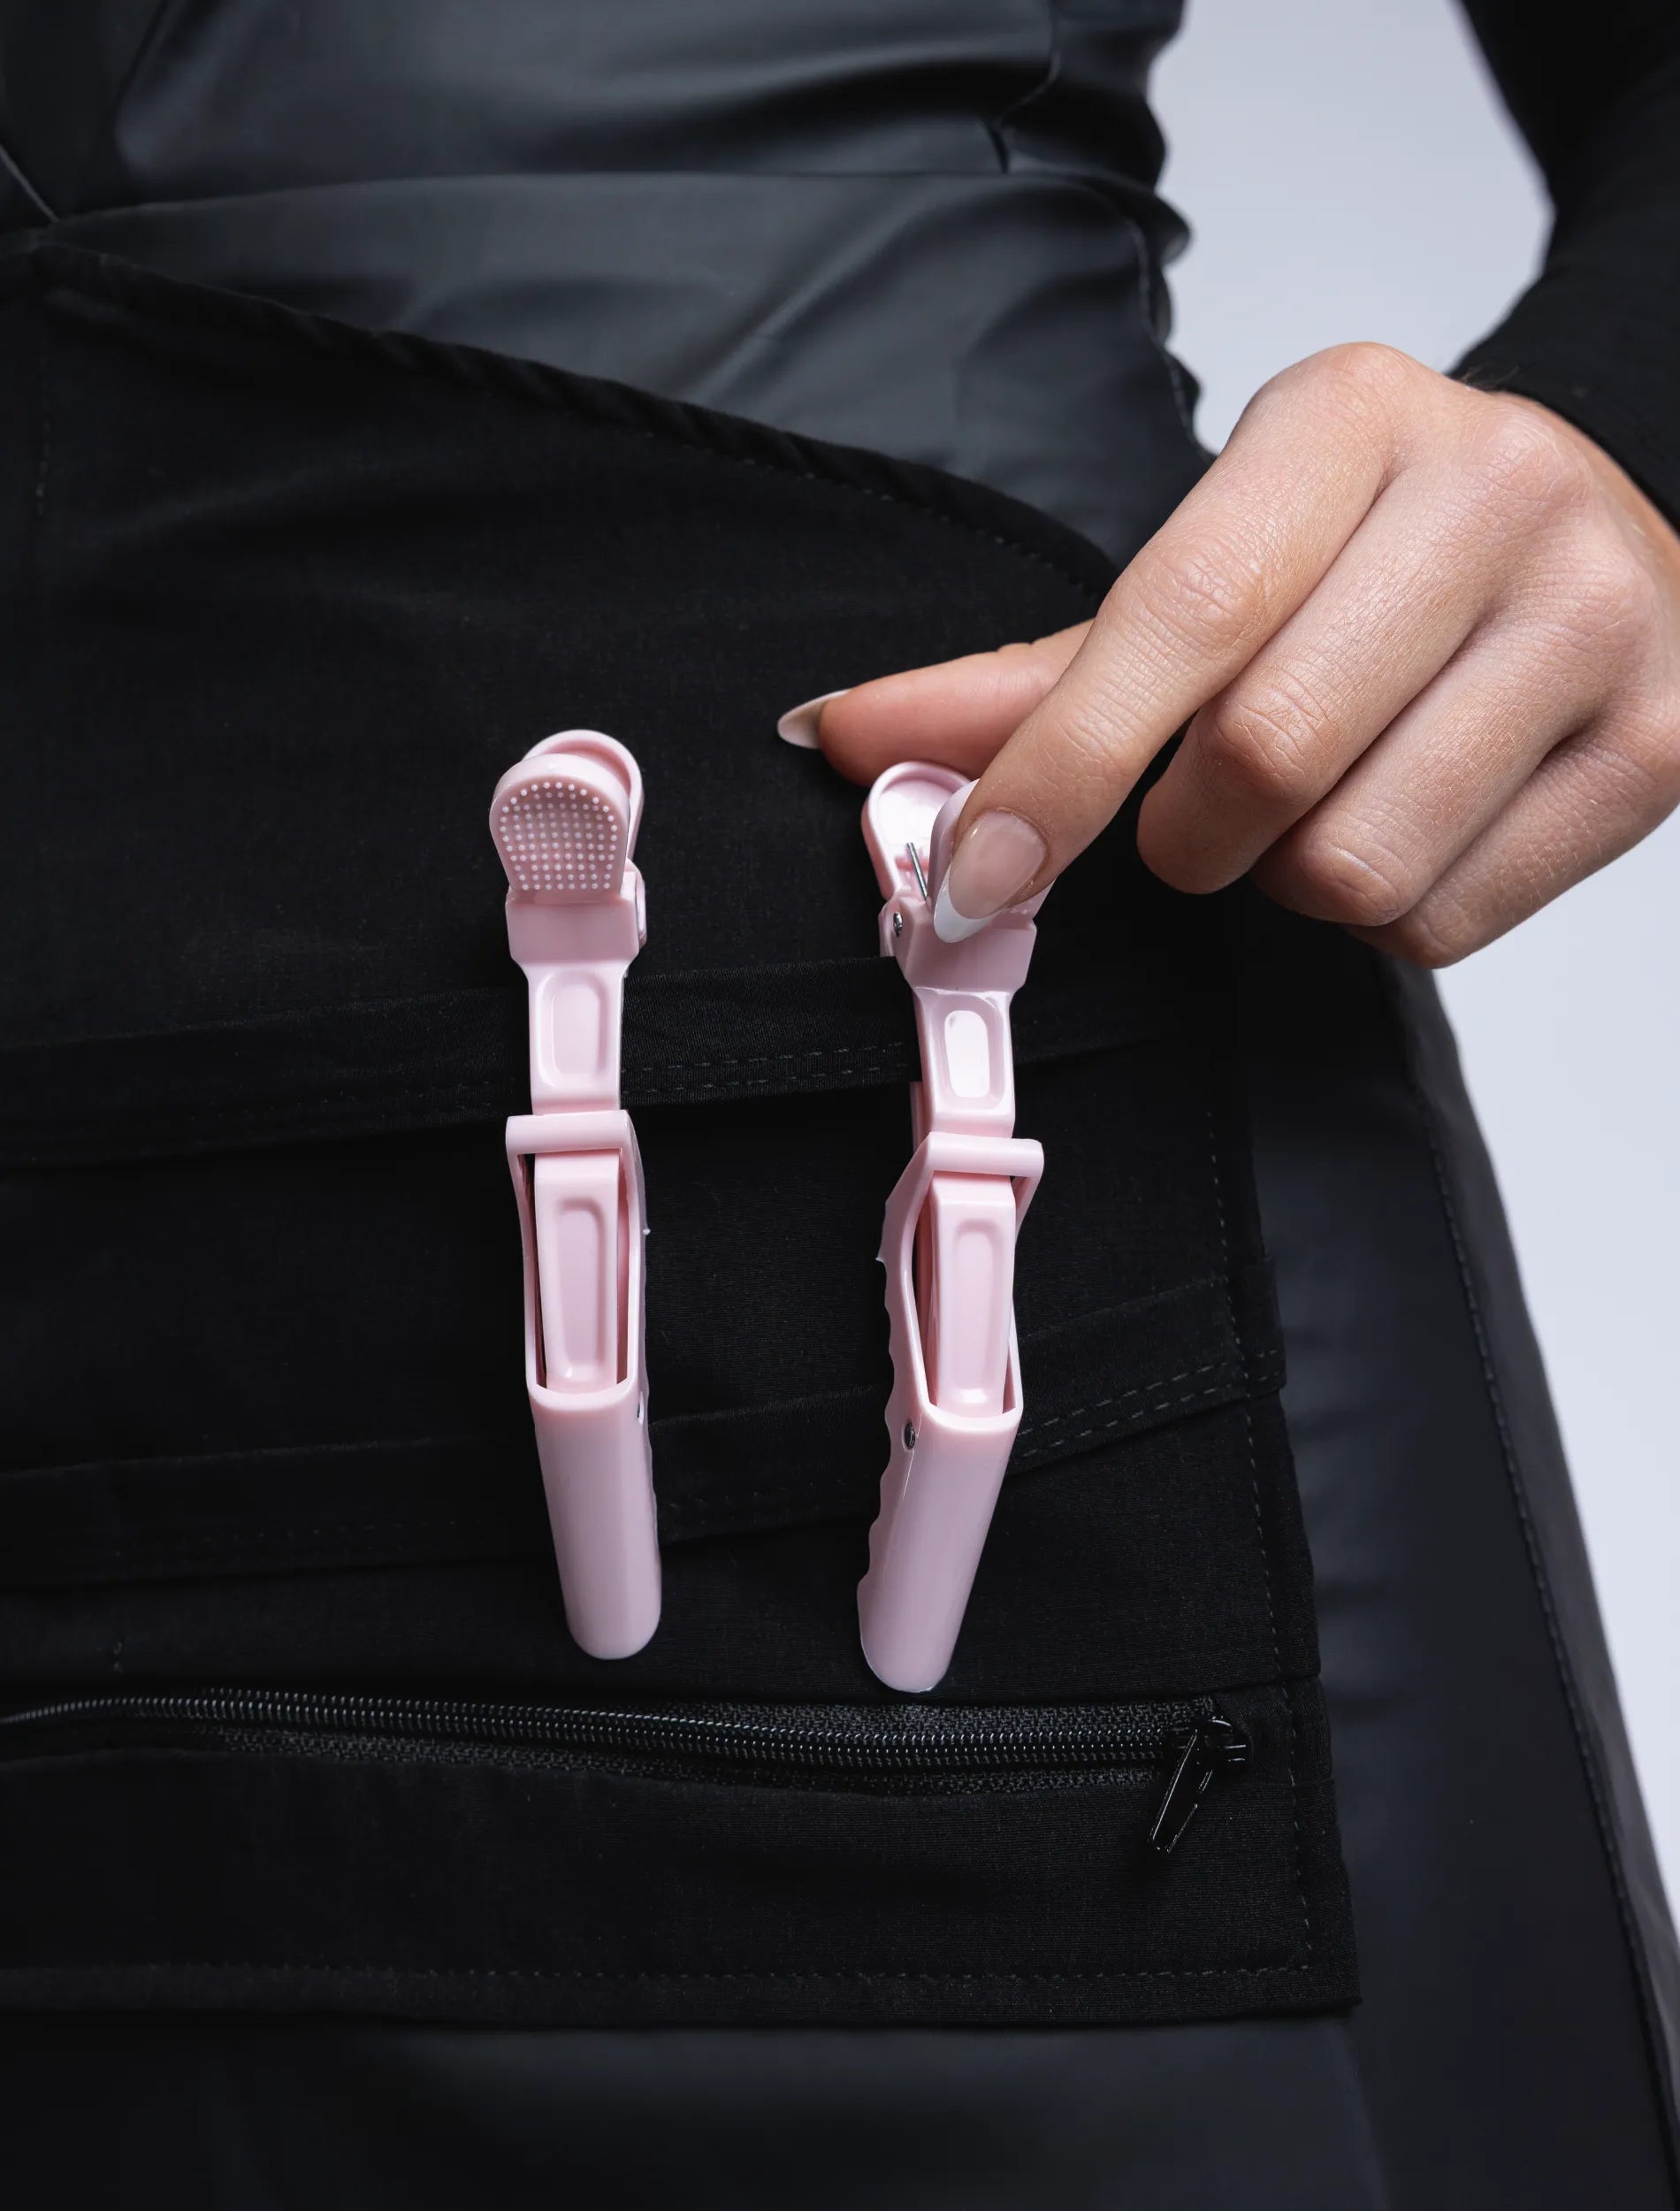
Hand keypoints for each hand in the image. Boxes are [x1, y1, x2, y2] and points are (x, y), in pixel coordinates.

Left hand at [789, 345, 1679, 962]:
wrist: (1595, 541)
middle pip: (1263, 762)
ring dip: (1290, 878)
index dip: (1057, 767)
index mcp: (1353, 414)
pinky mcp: (1660, 745)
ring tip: (1332, 795)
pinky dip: (1386, 915)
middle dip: (1187, 835)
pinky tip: (1413, 819)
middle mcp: (1497, 490)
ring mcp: (1601, 618)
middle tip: (1205, 809)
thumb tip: (843, 740)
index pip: (1177, 615)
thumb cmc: (1370, 558)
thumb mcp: (1217, 563)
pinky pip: (1440, 924)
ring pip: (1353, 868)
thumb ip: (1036, 674)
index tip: (973, 874)